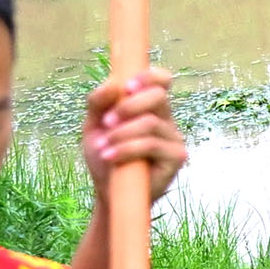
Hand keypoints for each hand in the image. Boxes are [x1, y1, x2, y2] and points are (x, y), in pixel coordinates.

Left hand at [79, 66, 188, 201]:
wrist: (107, 192)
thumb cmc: (104, 156)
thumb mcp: (93, 125)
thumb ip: (98, 102)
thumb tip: (114, 84)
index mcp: (149, 107)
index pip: (161, 81)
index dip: (149, 77)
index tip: (127, 87)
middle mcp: (166, 120)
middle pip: (158, 96)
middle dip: (128, 106)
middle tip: (106, 122)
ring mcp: (174, 139)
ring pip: (151, 123)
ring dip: (121, 134)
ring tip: (103, 148)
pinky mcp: (176, 158)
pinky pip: (152, 144)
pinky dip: (127, 149)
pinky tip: (111, 157)